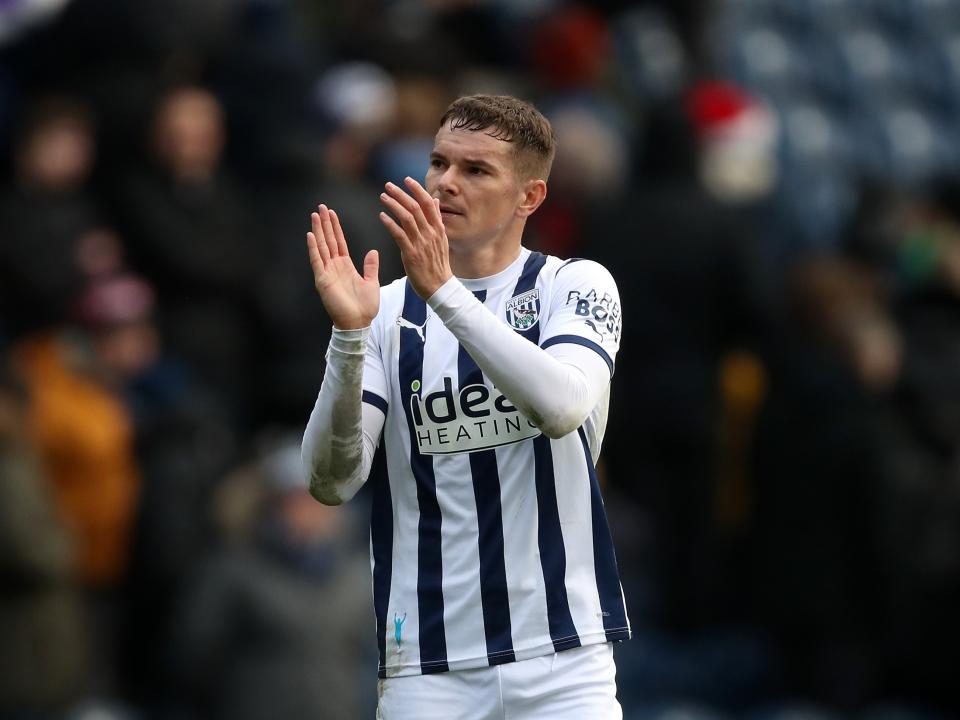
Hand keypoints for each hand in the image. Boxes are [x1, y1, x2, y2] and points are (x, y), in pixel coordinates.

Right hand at [307, 204, 379, 329]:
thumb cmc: (364, 307)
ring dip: (318, 231)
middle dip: (325, 224)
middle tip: (321, 207)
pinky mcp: (323, 281)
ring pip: (321, 247)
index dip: (335, 227)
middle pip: (328, 240)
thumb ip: (371, 266)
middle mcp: (334, 267)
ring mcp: (327, 273)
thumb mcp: (372, 282)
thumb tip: (373, 251)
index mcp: (345, 266)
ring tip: (315, 215)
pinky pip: (317, 261)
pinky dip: (313, 248)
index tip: (332, 213)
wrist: (359, 323)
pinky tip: (310, 235)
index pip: (339, 242)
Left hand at [379, 177, 452, 299]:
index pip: (427, 203)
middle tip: (388, 185)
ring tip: (383, 197)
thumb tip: (434, 200)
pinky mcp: (411, 254)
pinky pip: (399, 235)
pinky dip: (390, 223)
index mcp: (438, 228)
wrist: (439, 287)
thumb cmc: (438, 263)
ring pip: (407, 218)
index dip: (417, 190)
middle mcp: (430, 233)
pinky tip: (382, 216)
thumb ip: (436, 218)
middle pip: (415, 207)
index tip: (406, 180)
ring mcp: (421, 243)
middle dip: (401, 194)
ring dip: (394, 205)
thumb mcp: (441, 238)